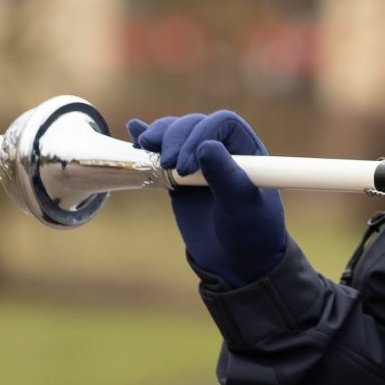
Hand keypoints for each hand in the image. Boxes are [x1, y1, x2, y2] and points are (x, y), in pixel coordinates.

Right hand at [129, 111, 288, 285]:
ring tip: (145, 145)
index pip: (222, 122)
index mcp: (248, 150)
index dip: (202, 134)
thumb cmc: (251, 234)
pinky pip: (163, 152)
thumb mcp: (242, 207)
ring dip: (160, 135)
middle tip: (170, 165)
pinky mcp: (181, 177)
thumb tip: (206, 146)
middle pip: (195, 124)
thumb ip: (226, 177)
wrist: (237, 262)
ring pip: (177, 133)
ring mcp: (201, 162)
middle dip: (176, 137)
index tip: (188, 166)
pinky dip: (148, 139)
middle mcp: (225, 150)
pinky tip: (134, 129)